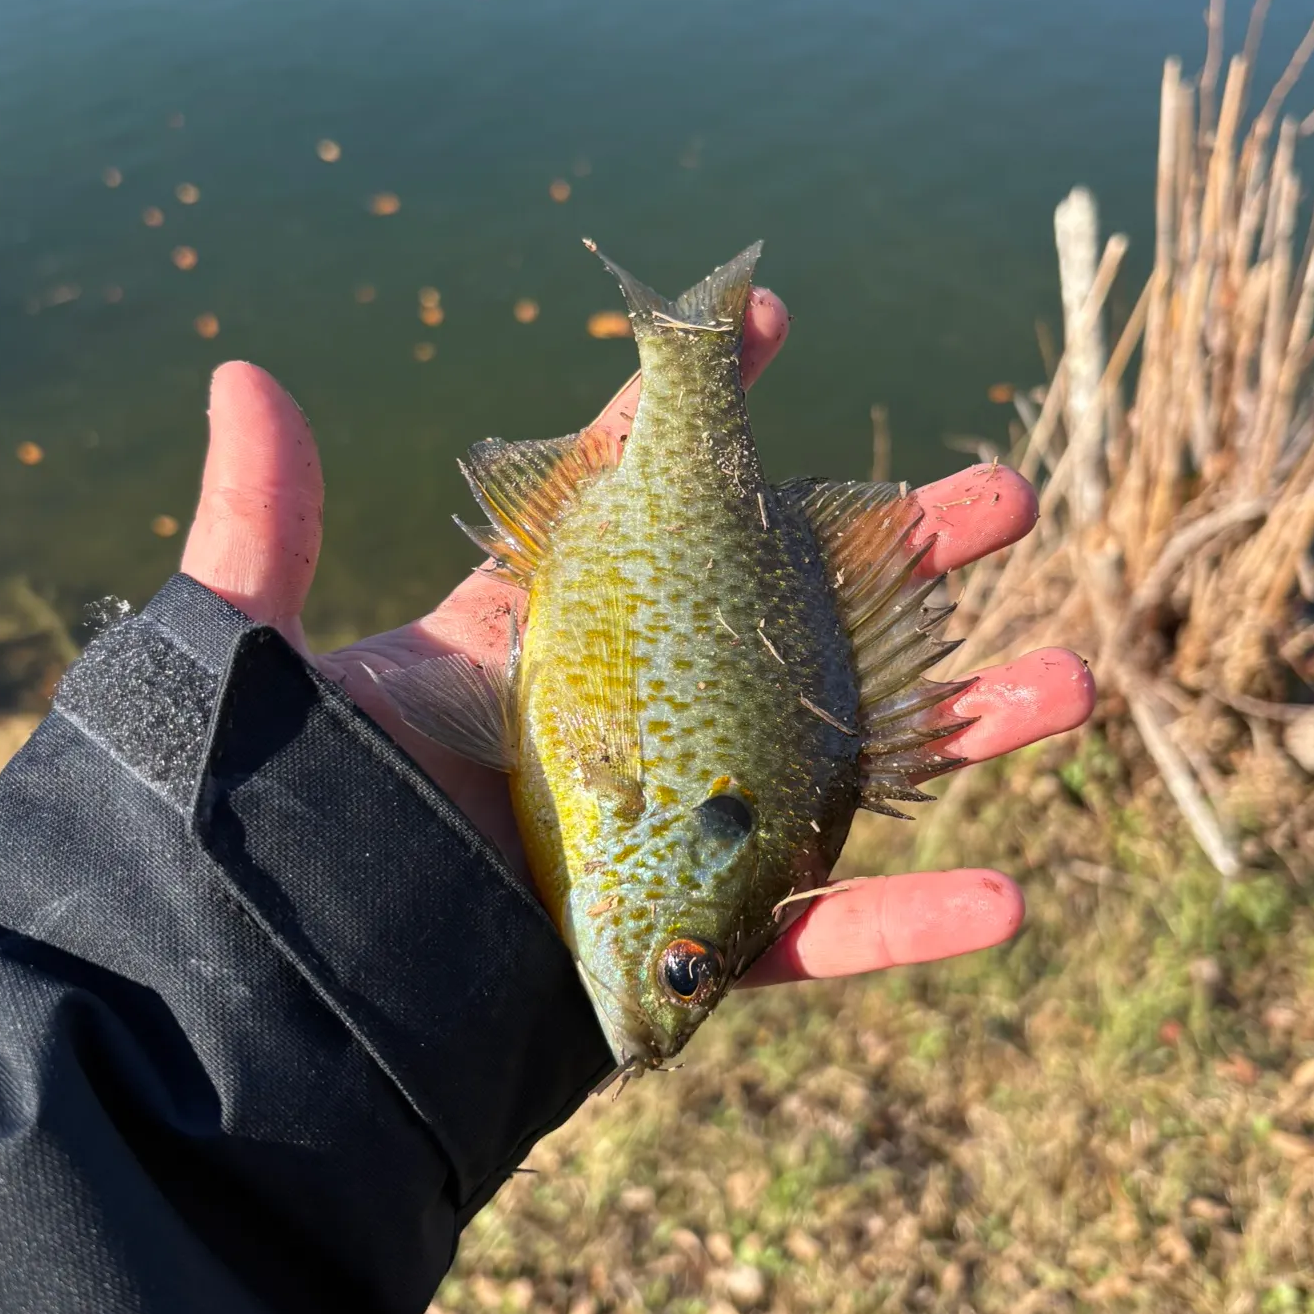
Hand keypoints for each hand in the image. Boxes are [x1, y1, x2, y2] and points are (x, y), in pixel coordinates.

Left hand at [180, 288, 1093, 985]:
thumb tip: (241, 377)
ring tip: (1071, 678)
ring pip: (851, 769)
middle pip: (797, 620)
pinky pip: (819, 935)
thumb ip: (268, 527)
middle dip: (902, 556)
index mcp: (549, 635)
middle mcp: (640, 718)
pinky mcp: (693, 942)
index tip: (772, 322)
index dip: (704, 407)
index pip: (643, 497)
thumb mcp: (264, 658)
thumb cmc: (274, 814)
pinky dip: (912, 926)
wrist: (283, 991)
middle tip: (1002, 497)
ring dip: (963, 728)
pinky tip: (1014, 900)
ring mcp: (678, 826)